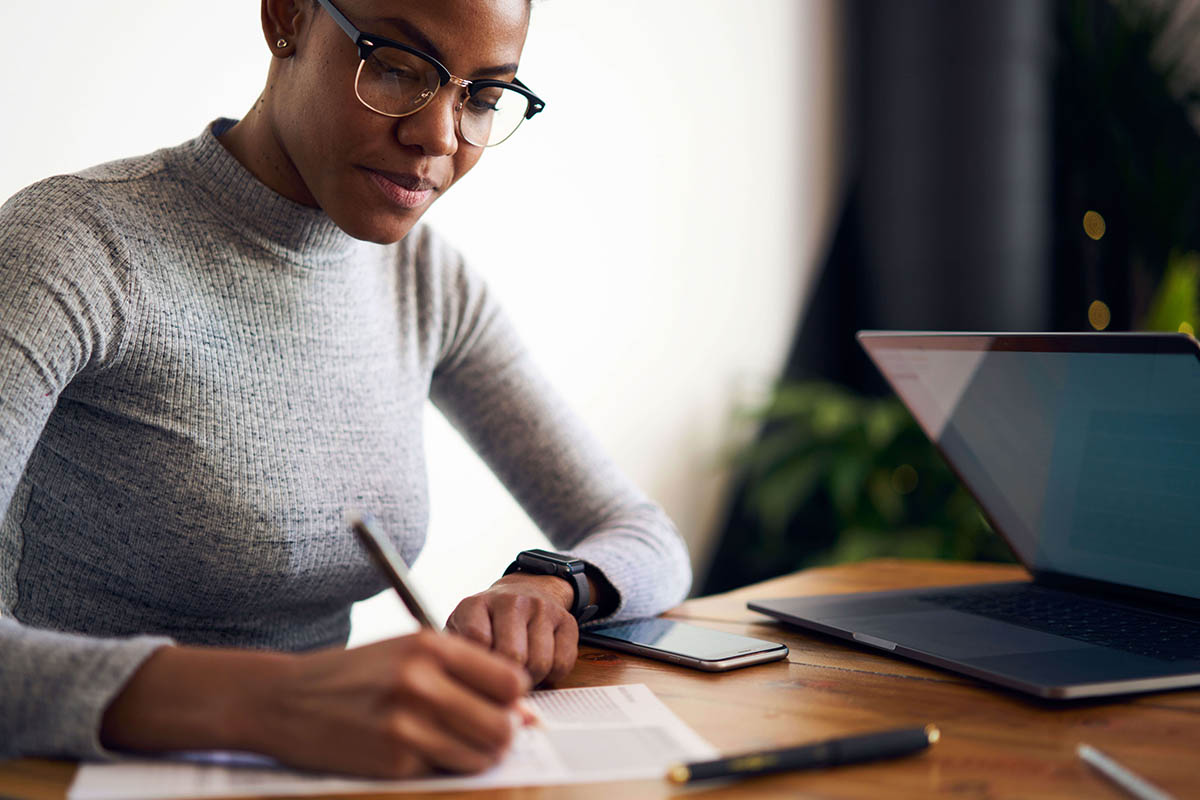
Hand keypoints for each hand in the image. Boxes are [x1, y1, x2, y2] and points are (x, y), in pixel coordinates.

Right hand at [255, 631, 529, 776]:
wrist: (285, 698)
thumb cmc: (355, 673)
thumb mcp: (410, 652)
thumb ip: (468, 674)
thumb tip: (527, 715)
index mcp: (430, 645)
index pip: (511, 681)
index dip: (513, 698)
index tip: (501, 704)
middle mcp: (421, 682)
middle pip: (503, 725)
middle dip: (503, 734)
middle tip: (486, 732)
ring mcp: (406, 725)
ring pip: (482, 755)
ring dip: (477, 755)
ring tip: (452, 741)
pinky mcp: (393, 761)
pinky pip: (445, 771)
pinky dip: (441, 766)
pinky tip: (415, 749)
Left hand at [446, 573, 578, 685]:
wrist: (526, 591)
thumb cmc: (487, 624)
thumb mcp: (461, 631)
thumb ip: (458, 658)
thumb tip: (465, 692)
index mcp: (476, 605)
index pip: (477, 640)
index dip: (479, 667)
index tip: (479, 677)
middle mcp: (510, 601)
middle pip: (512, 656)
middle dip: (507, 680)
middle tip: (502, 684)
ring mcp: (541, 608)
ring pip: (539, 663)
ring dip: (530, 679)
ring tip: (520, 675)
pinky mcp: (566, 620)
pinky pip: (563, 663)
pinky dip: (552, 675)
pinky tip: (541, 668)